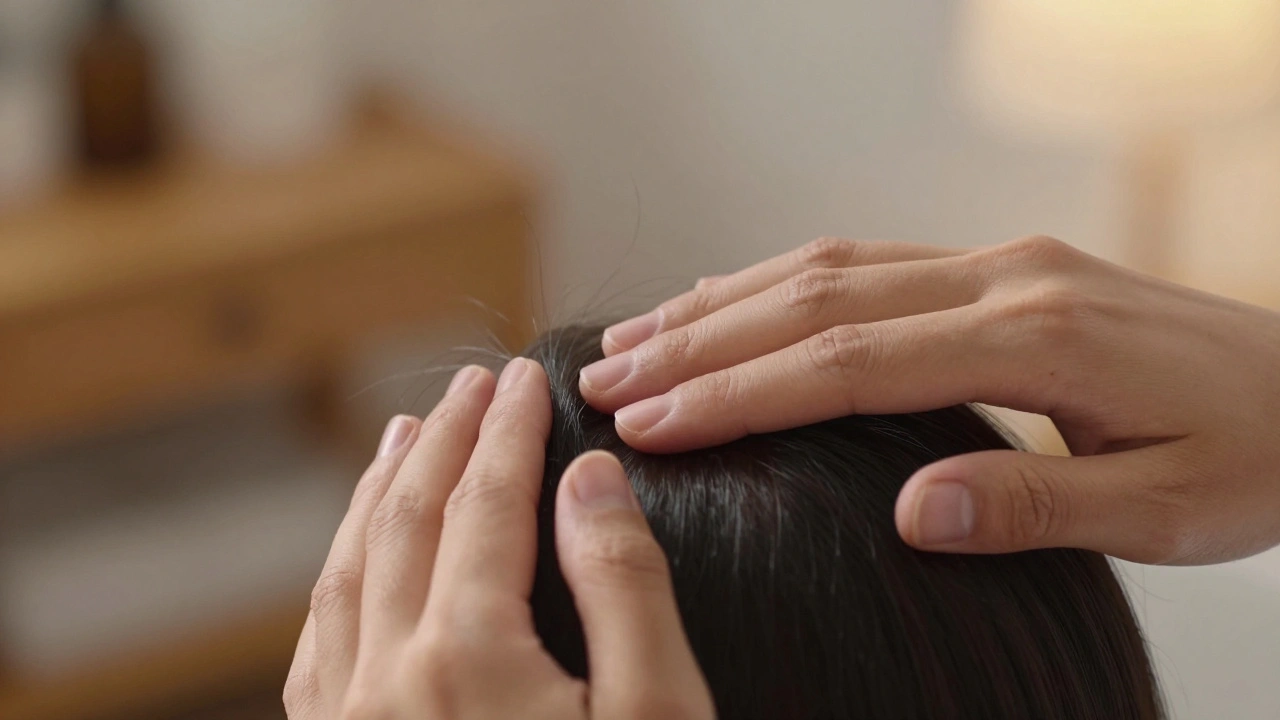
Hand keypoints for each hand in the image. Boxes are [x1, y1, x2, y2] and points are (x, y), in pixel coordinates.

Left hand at [285, 360, 713, 718]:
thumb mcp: (655, 714)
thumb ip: (622, 589)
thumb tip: (589, 479)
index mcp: (468, 658)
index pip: (486, 505)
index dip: (509, 432)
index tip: (523, 380)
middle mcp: (386, 682)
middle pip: (408, 521)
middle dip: (444, 440)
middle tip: (472, 386)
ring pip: (346, 575)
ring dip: (378, 494)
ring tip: (403, 437)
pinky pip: (317, 648)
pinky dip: (339, 579)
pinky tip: (354, 562)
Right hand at [578, 235, 1279, 564]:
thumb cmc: (1254, 457)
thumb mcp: (1166, 511)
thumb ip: (1038, 504)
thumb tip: (912, 509)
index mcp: (1035, 339)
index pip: (846, 364)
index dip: (737, 394)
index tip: (647, 423)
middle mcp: (1003, 278)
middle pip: (816, 299)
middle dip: (698, 342)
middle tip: (601, 375)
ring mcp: (1000, 261)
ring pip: (830, 265)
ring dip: (724, 302)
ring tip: (635, 339)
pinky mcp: (1002, 265)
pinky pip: (869, 259)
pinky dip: (783, 279)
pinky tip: (730, 299)